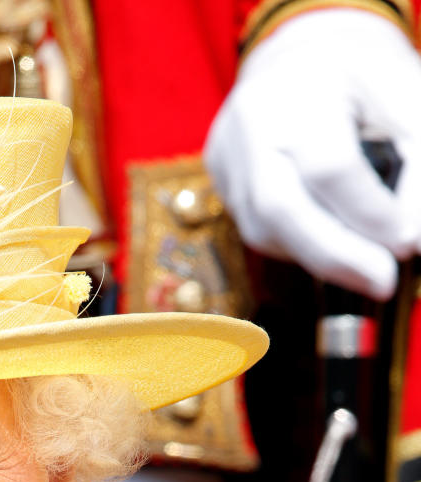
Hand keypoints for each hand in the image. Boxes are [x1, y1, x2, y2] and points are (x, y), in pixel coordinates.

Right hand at [205, 10, 420, 297]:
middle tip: (381, 282)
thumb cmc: (359, 78)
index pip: (329, 166)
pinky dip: (300, 244)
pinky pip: (258, 231)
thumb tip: (412, 239)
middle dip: (335, 256)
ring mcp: (227, 158)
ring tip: (364, 262)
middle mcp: (250, 126)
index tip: (406, 243)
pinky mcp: (220, 182)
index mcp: (299, 89)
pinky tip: (330, 239)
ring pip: (265, 231)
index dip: (369, 212)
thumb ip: (413, 163)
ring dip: (320, 256)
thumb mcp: (401, 100)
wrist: (297, 60)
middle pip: (280, 208)